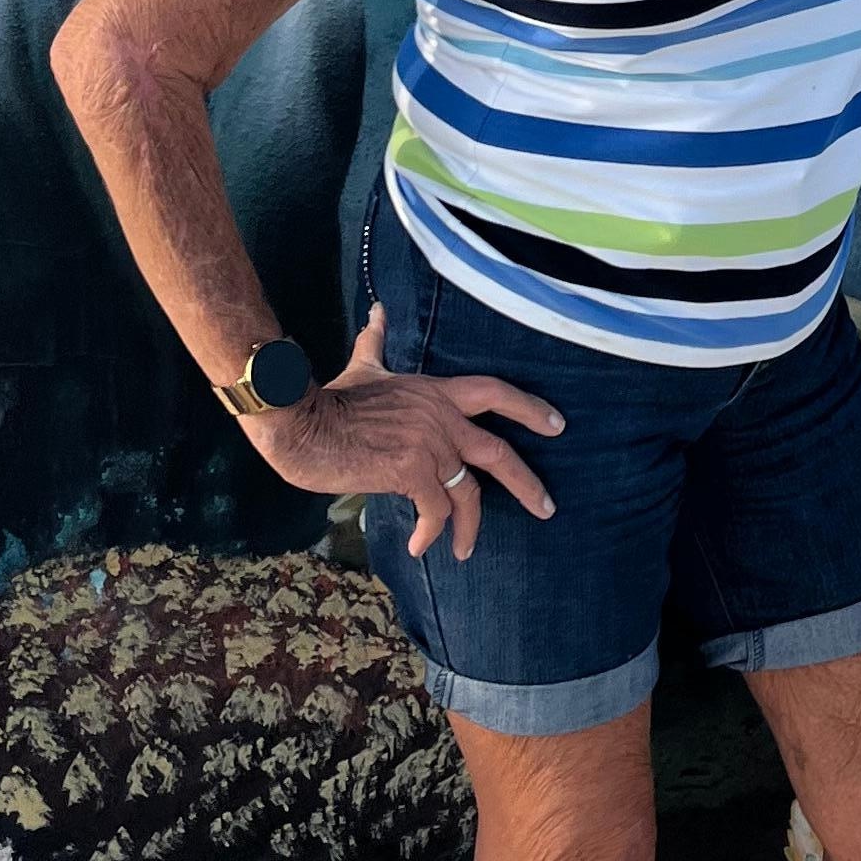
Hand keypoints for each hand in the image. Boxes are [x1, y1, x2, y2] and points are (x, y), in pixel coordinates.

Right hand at [246, 305, 562, 561]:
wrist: (303, 423)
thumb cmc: (330, 398)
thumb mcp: (364, 365)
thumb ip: (377, 341)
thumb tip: (378, 311)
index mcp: (435, 392)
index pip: (495, 392)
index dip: (529, 407)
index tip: (557, 425)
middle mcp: (441, 418)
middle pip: (498, 452)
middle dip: (527, 483)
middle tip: (547, 507)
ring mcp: (429, 446)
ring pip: (467, 492)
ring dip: (470, 526)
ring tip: (465, 550)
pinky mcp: (411, 473)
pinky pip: (434, 511)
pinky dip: (430, 532)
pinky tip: (418, 546)